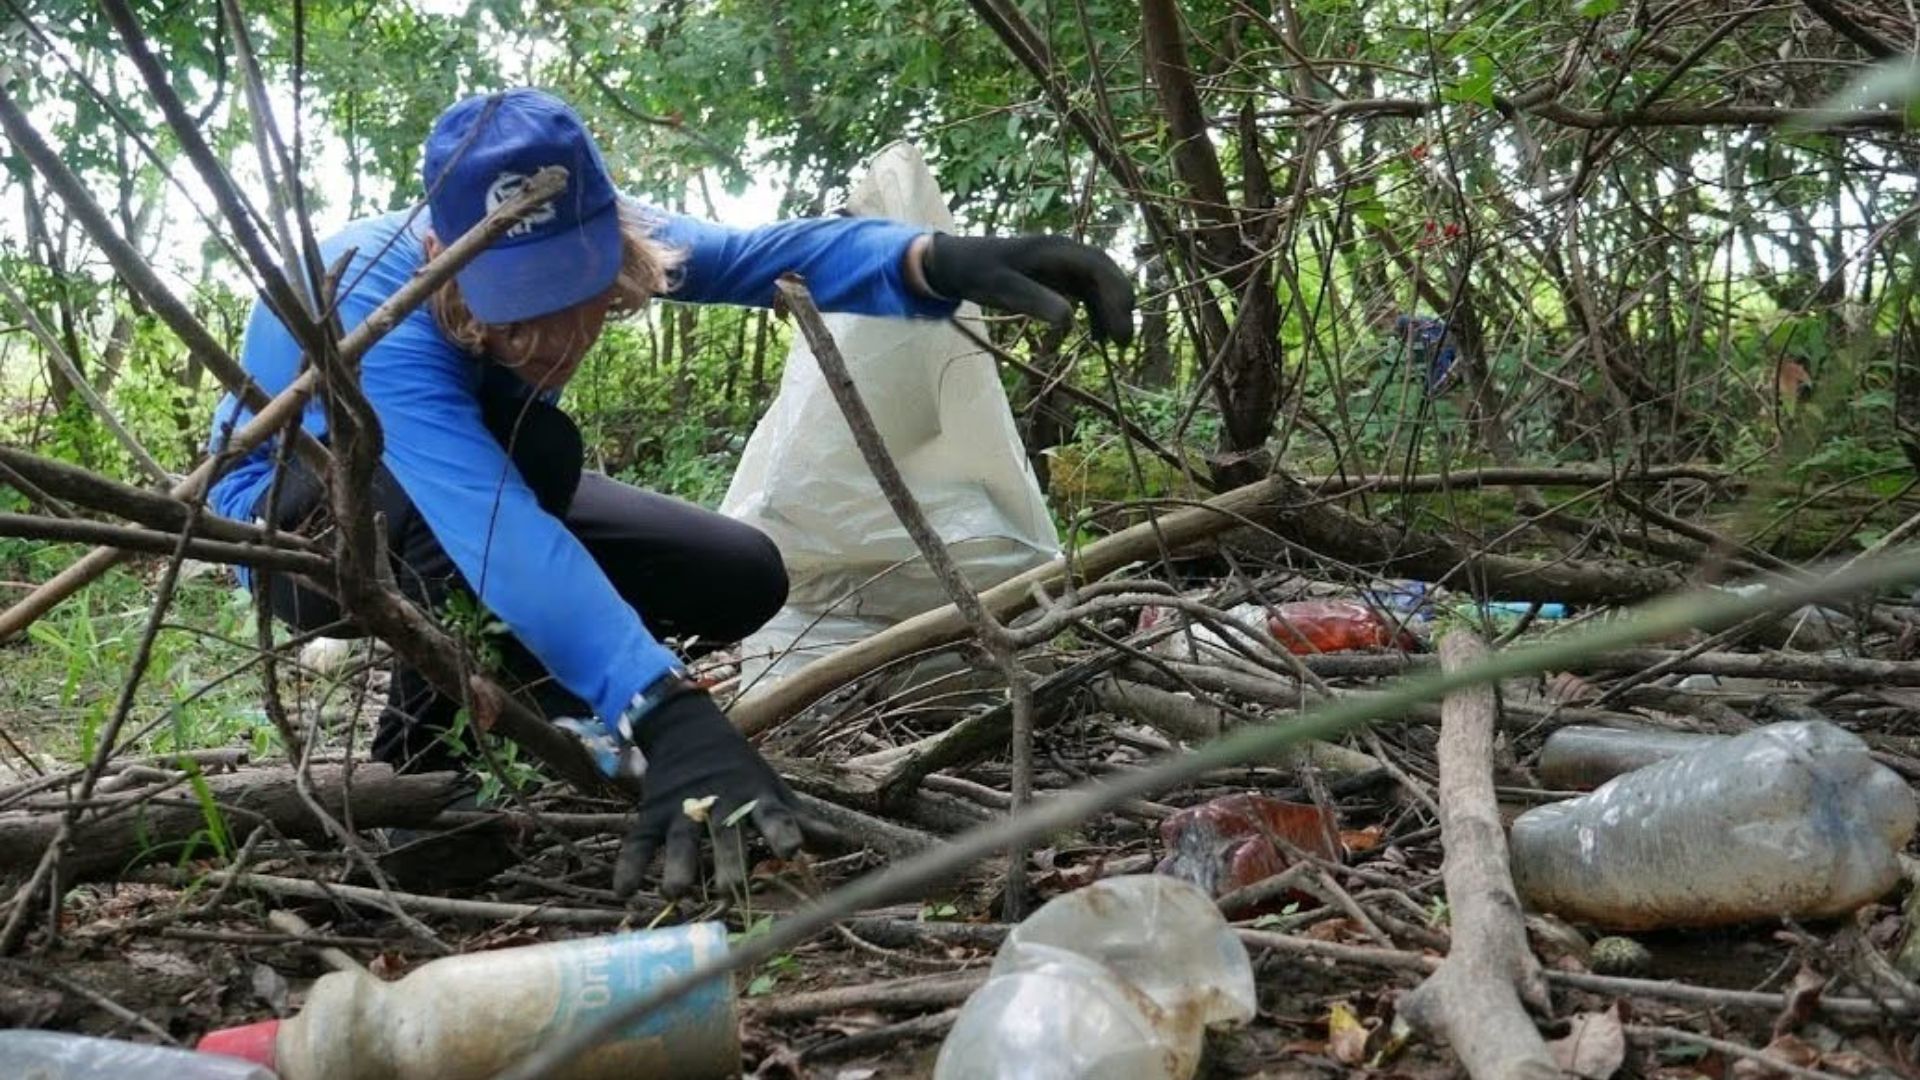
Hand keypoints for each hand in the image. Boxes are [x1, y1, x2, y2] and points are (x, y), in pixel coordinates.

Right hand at [612, 687, 808, 900]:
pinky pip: (638, 842)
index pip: (773, 816)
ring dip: (678, 865)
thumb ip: (802, 820)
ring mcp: (682, 810)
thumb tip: (844, 843)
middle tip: (731, 891)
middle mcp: (720, 804)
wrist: (690, 730)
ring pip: (680, 839)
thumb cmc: (743, 772)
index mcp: (754, 799)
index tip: (792, 852)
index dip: (783, 832)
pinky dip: (629, 865)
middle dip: (728, 861)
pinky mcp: (651, 814)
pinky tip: (624, 892)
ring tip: (676, 894)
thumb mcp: (774, 790)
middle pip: (724, 835)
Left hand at [921, 233, 1134, 345]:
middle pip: (1106, 274)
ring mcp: (1063, 264)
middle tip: (1123, 341)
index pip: (1099, 267)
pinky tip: (1097, 336)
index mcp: (1055, 249)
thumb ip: (1033, 300)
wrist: (958, 262)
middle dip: (1120, 304)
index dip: (1115, 294)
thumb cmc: (978, 273)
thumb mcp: (1002, 288)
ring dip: (1111, 310)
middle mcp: (1065, 252)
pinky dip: (1097, 312)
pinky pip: (1088, 292)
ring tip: (1116, 344)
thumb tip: (1069, 319)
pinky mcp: (1058, 276)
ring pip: (1100, 284)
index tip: (1119, 327)